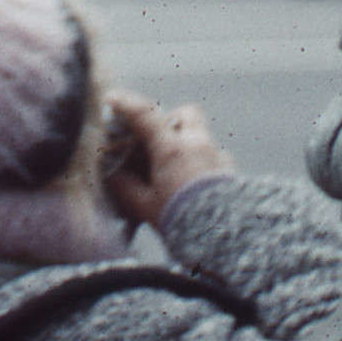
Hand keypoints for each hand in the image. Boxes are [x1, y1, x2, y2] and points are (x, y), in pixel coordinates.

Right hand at [104, 92, 234, 230]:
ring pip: (201, 135)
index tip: (111, 99)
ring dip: (186, 141)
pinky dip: (201, 162)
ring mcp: (218, 157)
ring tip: (173, 165)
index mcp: (172, 149)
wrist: (225, 241)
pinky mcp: (231, 173)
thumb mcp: (144, 205)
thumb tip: (111, 172)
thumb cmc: (181, 221)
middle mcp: (197, 145)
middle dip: (168, 119)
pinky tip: (193, 182)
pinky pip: (215, 157)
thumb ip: (124, 185)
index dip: (125, 103)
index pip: (145, 114)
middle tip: (154, 138)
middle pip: (185, 113)